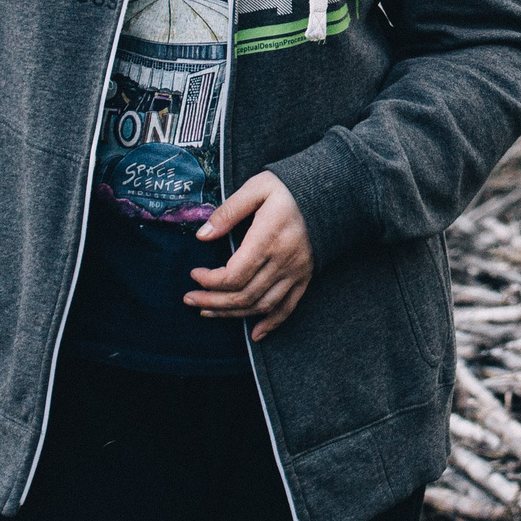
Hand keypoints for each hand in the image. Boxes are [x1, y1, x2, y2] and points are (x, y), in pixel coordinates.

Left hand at [190, 170, 313, 340]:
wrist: (330, 190)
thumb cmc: (289, 187)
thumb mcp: (256, 188)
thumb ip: (228, 212)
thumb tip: (202, 235)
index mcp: (268, 239)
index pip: (233, 275)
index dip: (209, 282)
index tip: (194, 275)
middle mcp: (283, 261)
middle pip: (243, 295)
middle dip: (212, 302)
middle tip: (190, 299)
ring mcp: (296, 271)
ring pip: (262, 305)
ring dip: (233, 314)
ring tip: (209, 311)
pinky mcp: (305, 276)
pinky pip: (288, 307)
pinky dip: (272, 323)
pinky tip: (255, 333)